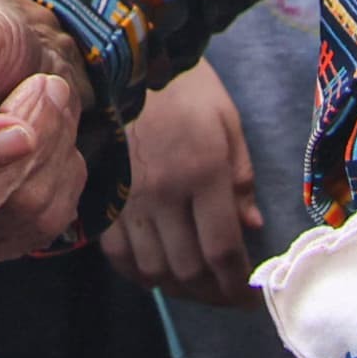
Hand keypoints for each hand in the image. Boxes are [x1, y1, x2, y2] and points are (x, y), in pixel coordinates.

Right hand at [104, 56, 265, 305]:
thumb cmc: (186, 88)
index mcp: (203, 172)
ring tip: (198, 287)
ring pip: (154, 270)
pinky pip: (120, 256)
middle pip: (188, 270)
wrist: (126, 60)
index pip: (222, 250)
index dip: (238, 284)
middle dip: (213, 294)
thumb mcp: (228, 122)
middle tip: (227, 295)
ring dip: (179, 289)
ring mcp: (129, 199)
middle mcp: (164, 193)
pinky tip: (159, 272)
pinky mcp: (105, 199)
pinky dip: (141, 274)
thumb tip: (251, 229)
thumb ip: (241, 180)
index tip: (251, 297)